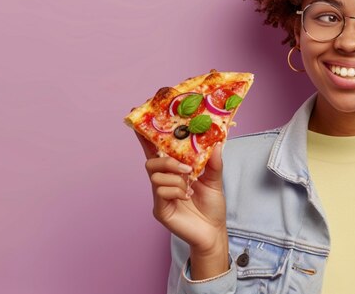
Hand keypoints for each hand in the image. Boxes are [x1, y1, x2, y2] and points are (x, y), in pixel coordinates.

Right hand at [137, 133, 228, 277]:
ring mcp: (159, 196)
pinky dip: (176, 190)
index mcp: (174, 171)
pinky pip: (160, 191)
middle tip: (186, 167)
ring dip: (175, 177)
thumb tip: (217, 143)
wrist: (213, 231)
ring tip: (189, 184)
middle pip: (150, 162)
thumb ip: (214, 162)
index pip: (156, 151)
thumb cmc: (211, 206)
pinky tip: (186, 196)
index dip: (145, 137)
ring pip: (155, 176)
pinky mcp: (160, 209)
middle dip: (166, 160)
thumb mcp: (215, 179)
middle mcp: (164, 181)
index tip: (138, 122)